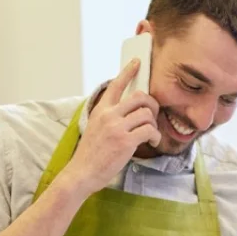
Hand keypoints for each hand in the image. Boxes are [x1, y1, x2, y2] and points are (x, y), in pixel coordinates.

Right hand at [58, 59, 160, 197]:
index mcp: (100, 110)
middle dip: (152, 105)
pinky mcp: (125, 141)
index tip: (137, 62)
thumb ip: (109, 118)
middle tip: (152, 117)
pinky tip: (151, 143)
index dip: (128, 72)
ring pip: (147, 114)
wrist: (81, 173)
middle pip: (139, 97)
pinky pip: (149, 131)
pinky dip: (155, 136)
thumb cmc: (90, 155)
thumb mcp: (95, 129)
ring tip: (150, 135)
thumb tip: (129, 113)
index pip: (115, 85)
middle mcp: (108, 115)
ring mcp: (116, 127)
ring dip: (153, 125)